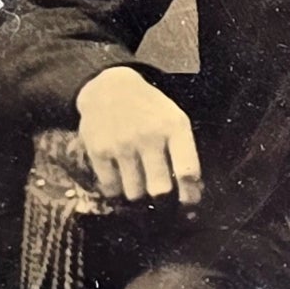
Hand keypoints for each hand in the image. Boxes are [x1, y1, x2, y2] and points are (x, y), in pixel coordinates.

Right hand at [76, 66, 202, 206]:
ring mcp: (122, 144)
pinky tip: (120, 175)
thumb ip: (184, 153)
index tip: (187, 200)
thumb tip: (191, 192)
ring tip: (138, 179)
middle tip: (159, 193)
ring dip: (138, 191)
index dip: (189, 193)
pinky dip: (116, 188)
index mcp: (173, 127)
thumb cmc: (149, 109)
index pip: (187, 171)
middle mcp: (148, 136)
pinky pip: (111, 187)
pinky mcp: (98, 150)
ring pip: (135, 193)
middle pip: (160, 189)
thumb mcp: (174, 119)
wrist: (109, 87)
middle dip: (162, 198)